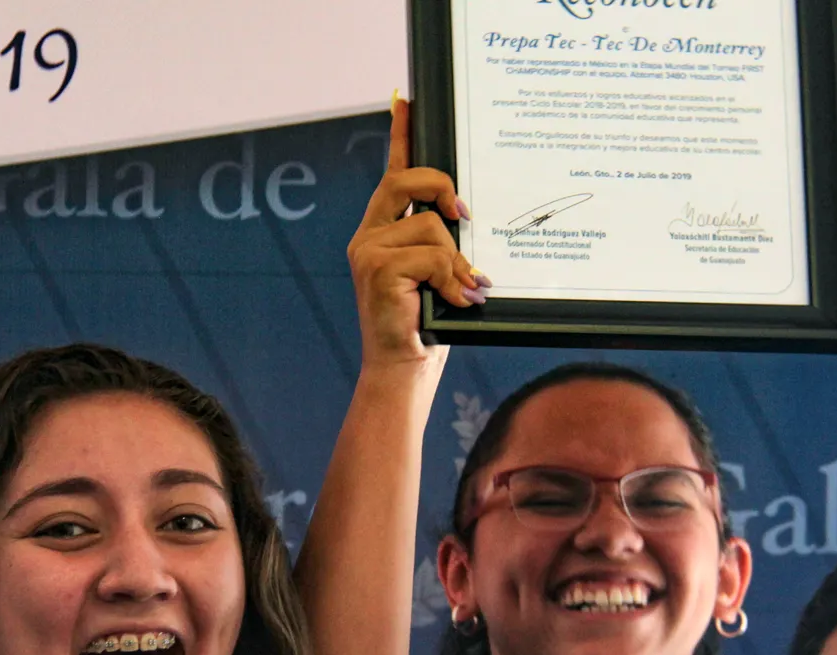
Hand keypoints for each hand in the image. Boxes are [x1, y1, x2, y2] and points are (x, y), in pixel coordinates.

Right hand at [347, 94, 487, 368]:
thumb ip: (444, 245)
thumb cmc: (427, 325)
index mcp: (383, 230)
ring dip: (458, 262)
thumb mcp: (440, 276)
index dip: (401, 135)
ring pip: (432, 227)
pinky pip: (433, 256)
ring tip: (464, 292)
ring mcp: (369, 251)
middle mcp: (369, 234)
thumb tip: (467, 220)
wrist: (403, 371)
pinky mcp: (378, 270)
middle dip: (443, 189)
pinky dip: (454, 280)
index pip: (393, 172)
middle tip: (465, 216)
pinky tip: (461, 301)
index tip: (406, 101)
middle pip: (408, 180)